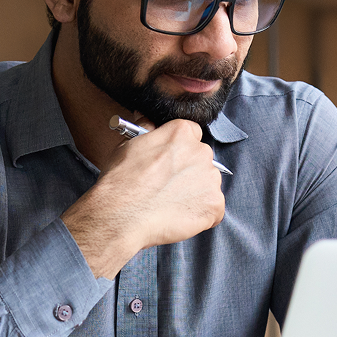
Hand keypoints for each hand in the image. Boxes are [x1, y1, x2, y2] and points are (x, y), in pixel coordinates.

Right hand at [62, 118, 224, 277]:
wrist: (122, 216)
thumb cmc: (121, 182)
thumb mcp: (129, 144)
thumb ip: (146, 130)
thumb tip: (146, 119)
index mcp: (181, 133)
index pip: (192, 134)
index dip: (180, 150)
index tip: (170, 163)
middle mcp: (201, 152)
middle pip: (202, 160)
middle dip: (189, 172)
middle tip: (168, 187)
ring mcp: (210, 179)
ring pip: (209, 185)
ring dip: (196, 193)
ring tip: (171, 204)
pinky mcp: (214, 204)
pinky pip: (214, 209)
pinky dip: (201, 215)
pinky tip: (180, 217)